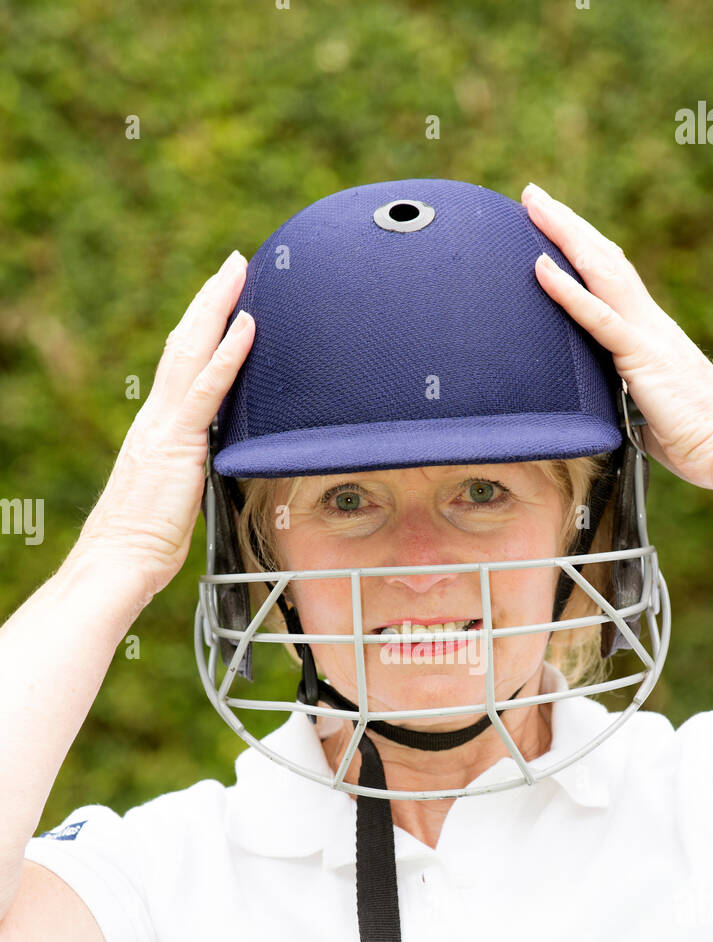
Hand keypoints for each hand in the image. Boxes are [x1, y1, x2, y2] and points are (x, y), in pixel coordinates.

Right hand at [76, 250, 254, 600]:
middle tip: (235, 263)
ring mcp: (164, 426)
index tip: (224, 299)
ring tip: (239, 271)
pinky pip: (206, 390)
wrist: (118, 561)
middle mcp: (156, 416)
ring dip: (218, 307)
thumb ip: (196, 468)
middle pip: (184, 342)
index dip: (203, 328)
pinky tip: (247, 326)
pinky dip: (228, 355)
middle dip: (210, 299)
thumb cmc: (147, 541)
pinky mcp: (177, 444)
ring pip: (191, 351)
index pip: (182, 365)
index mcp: (158, 428)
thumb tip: (221, 462)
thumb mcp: (178, 494)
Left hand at [521, 182, 712, 491]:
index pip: (611, 278)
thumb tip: (600, 403)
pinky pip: (599, 318)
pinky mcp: (642, 357)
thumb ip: (623, 395)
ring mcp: (647, 335)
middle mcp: (649, 322)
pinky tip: (541, 266)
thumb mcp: (647, 410)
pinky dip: (567, 291)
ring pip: (600, 271)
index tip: (554, 223)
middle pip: (603, 258)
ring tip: (533, 204)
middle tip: (533, 194)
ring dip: (564, 234)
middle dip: (567, 224)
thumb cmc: (695, 439)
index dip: (583, 247)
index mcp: (650, 333)